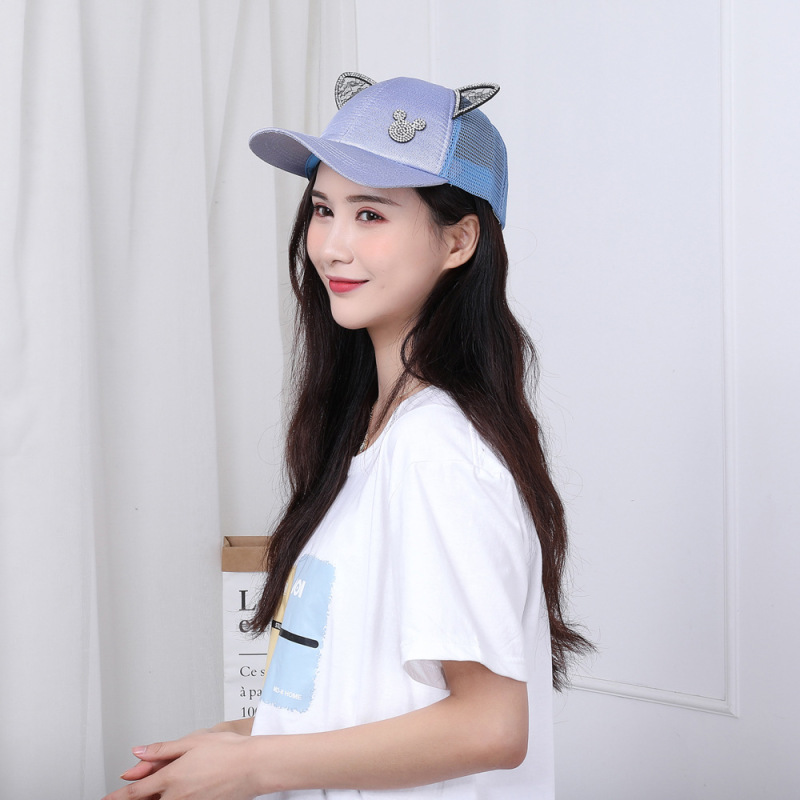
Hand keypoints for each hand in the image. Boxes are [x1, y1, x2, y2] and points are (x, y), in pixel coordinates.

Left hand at [103, 730, 258, 799]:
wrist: (254, 766)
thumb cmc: (229, 751)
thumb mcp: (193, 741)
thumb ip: (163, 749)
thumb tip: (138, 752)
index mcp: (172, 777)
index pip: (135, 793)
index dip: (117, 797)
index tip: (107, 799)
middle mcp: (177, 797)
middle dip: (137, 799)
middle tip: (131, 793)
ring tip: (159, 789)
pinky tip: (177, 794)